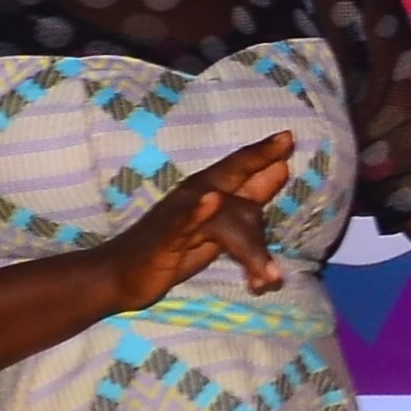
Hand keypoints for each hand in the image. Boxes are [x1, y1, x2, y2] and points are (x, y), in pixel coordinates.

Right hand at [93, 133, 295, 312]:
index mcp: (207, 191)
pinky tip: (211, 200)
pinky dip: (198, 210)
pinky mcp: (165, 236)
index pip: (239, 167)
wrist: (121, 275)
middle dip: (258, 157)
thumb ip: (247, 201)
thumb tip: (280, 171)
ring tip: (271, 275)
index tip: (289, 135)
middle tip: (288, 141)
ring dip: (250, 243)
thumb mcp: (218, 227)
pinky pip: (184, 221)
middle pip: (231, 173)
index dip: (263, 151)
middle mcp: (194, 194)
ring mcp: (179, 213)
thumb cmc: (172, 249)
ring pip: (222, 214)